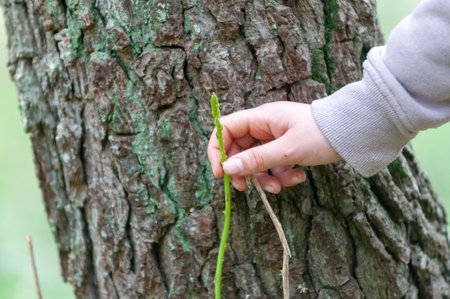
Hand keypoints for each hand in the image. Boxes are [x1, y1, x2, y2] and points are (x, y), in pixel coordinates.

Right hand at [207, 102, 340, 192]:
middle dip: (243, 171)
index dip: (218, 150)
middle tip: (246, 189)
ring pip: (256, 161)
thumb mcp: (287, 150)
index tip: (221, 173)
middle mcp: (264, 126)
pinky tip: (297, 177)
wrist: (353, 133)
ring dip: (264, 177)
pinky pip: (273, 165)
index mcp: (260, 118)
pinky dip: (281, 175)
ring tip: (281, 186)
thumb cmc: (321, 134)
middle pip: (239, 149)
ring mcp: (275, 138)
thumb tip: (227, 169)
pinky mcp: (286, 149)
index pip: (225, 129)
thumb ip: (256, 160)